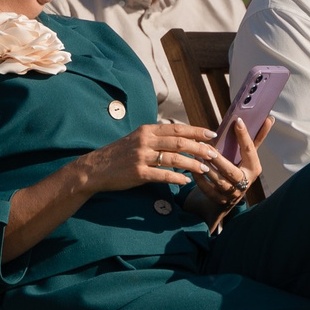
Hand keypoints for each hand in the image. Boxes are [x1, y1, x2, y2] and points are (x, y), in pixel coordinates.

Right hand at [75, 122, 227, 195]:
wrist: (95, 168)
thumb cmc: (119, 154)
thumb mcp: (137, 139)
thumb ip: (156, 137)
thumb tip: (180, 138)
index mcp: (147, 130)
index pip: (176, 128)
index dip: (196, 131)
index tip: (211, 134)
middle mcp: (145, 141)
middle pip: (179, 142)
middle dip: (199, 147)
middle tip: (213, 153)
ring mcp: (141, 157)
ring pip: (173, 158)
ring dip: (192, 164)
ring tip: (205, 168)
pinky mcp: (138, 173)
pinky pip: (162, 175)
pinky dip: (176, 178)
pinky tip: (186, 181)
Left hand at [195, 116, 269, 220]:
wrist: (227, 198)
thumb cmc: (238, 170)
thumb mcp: (247, 156)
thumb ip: (256, 138)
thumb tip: (270, 119)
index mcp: (254, 168)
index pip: (250, 150)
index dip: (244, 135)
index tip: (238, 121)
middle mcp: (245, 183)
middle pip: (231, 171)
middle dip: (219, 159)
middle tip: (206, 146)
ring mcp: (232, 194)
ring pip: (219, 181)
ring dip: (208, 169)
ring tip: (197, 156)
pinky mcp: (219, 200)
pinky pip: (208, 190)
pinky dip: (200, 180)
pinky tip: (193, 169)